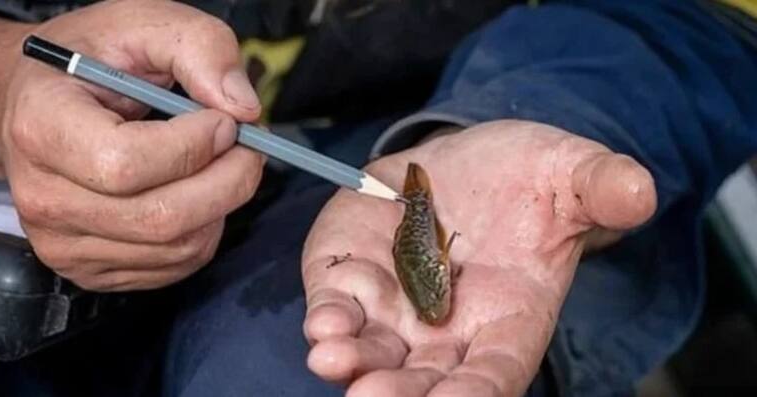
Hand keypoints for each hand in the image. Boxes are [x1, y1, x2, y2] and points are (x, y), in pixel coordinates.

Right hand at [0, 0, 263, 290]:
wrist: (28, 104)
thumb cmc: (86, 63)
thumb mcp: (141, 24)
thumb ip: (200, 48)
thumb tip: (243, 108)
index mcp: (41, 128)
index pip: (128, 164)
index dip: (195, 146)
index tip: (226, 121)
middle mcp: (42, 197)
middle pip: (160, 217)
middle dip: (229, 181)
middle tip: (249, 146)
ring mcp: (62, 244)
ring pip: (177, 247)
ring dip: (221, 205)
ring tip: (219, 164)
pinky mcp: (88, 270)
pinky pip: (173, 266)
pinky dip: (204, 230)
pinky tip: (194, 192)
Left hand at [302, 121, 655, 395]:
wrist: (468, 160)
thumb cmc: (527, 176)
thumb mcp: (570, 172)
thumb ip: (600, 187)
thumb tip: (639, 190)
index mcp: (510, 316)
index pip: (495, 372)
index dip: (476, 393)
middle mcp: (449, 327)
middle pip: (425, 378)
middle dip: (400, 391)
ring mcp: (398, 305)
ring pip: (374, 349)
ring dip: (354, 359)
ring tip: (332, 357)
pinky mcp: (356, 274)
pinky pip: (340, 303)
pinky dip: (328, 315)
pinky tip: (321, 323)